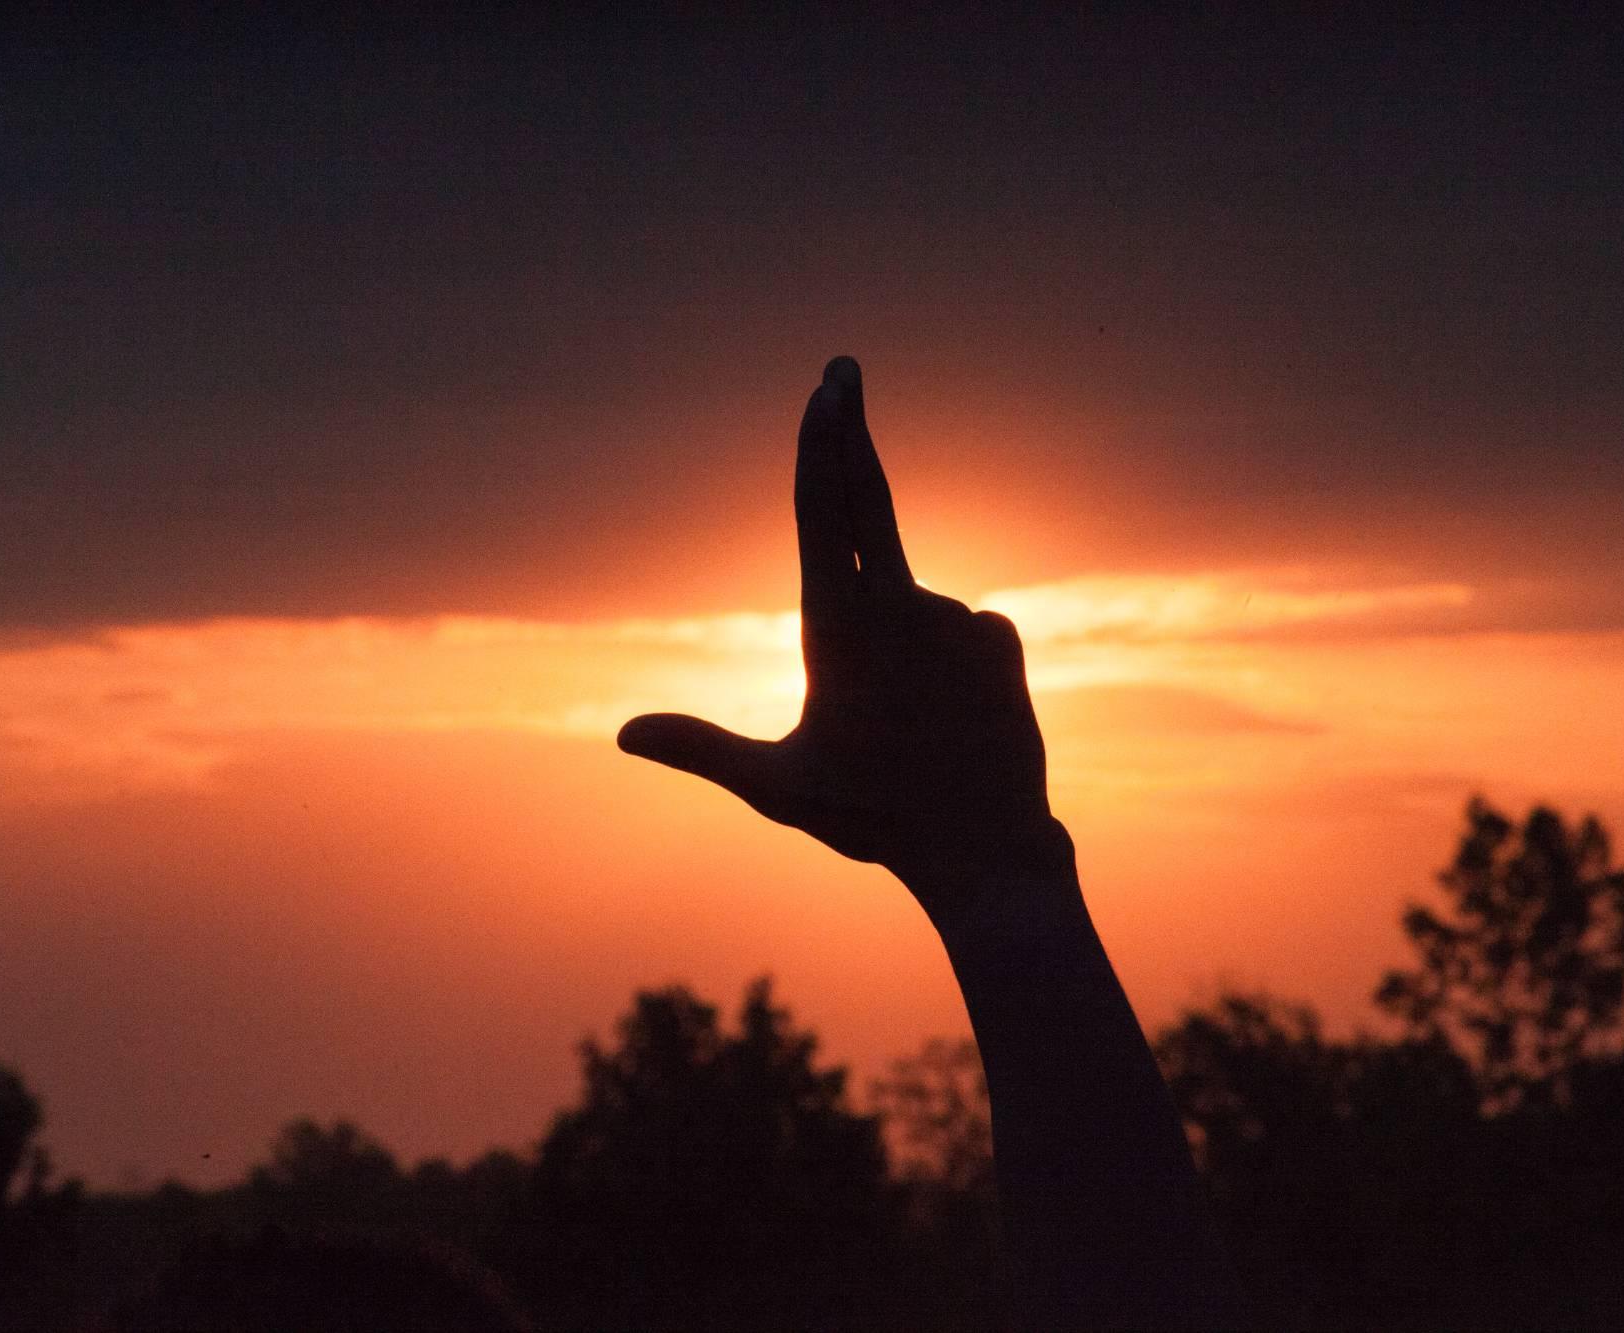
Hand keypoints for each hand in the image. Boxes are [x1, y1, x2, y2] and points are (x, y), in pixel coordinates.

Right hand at [617, 357, 1068, 916]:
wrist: (985, 852)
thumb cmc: (871, 819)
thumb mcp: (774, 787)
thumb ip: (699, 748)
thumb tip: (622, 735)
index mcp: (837, 628)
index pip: (822, 514)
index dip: (819, 446)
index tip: (825, 391)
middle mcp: (900, 606)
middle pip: (868, 498)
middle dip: (849, 428)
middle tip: (842, 366)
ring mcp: (957, 616)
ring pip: (913, 608)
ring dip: (901, 650)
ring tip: (911, 731)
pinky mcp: (1001, 636)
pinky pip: (964, 629)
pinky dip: (948, 658)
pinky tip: (952, 718)